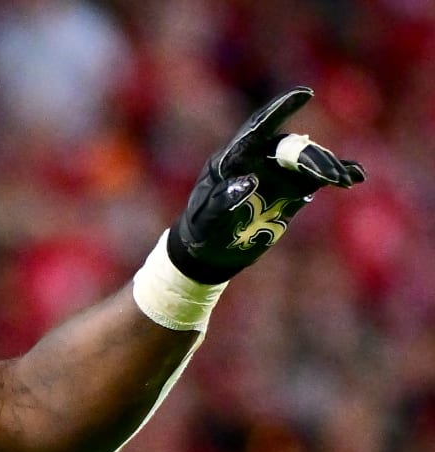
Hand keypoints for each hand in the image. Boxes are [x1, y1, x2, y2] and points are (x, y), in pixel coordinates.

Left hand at [168, 87, 364, 282]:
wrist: (215, 251)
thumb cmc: (203, 232)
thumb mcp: (206, 220)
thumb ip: (222, 201)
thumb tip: (247, 181)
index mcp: (233, 158)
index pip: (257, 127)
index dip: (280, 109)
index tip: (304, 94)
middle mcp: (258, 159)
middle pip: (290, 147)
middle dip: (312, 158)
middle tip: (330, 176)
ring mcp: (277, 172)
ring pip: (307, 160)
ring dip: (328, 167)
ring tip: (344, 180)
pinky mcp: (293, 188)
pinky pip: (318, 176)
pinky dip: (337, 174)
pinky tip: (356, 176)